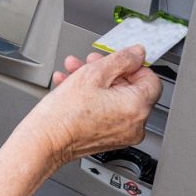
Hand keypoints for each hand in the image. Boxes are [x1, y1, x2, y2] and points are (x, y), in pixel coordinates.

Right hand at [22, 45, 163, 167]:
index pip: (151, 79)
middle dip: (108, 71)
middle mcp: (135, 125)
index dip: (133, 65)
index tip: (118, 60)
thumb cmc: (64, 114)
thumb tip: (137, 54)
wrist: (44, 142)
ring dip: (96, 82)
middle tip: (91, 62)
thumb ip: (121, 59)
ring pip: (115, 99)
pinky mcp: (108, 139)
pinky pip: (107, 113)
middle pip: (130, 88)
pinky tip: (72, 88)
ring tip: (74, 73)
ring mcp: (122, 134)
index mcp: (137, 107)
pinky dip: (93, 99)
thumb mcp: (93, 73)